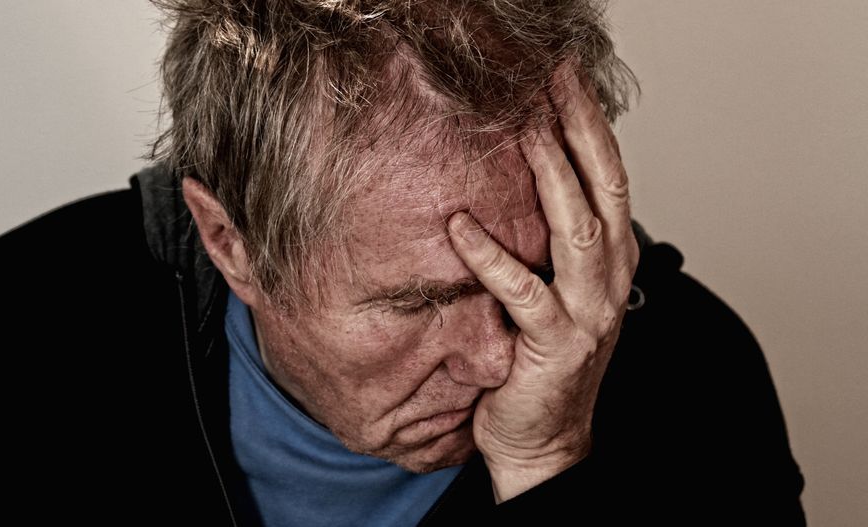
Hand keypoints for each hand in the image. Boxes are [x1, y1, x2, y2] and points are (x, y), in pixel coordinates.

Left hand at [447, 69, 638, 502]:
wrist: (544, 437)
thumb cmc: (543, 361)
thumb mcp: (559, 289)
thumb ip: (552, 241)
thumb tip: (519, 182)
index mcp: (611, 259)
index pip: (609, 177)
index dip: (591, 125)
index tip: (566, 80)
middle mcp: (609, 278)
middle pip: (603, 187)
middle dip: (579, 129)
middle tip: (552, 81)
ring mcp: (587, 311)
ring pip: (577, 228)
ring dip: (550, 175)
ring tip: (523, 129)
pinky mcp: (555, 343)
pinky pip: (522, 290)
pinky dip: (491, 255)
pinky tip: (461, 225)